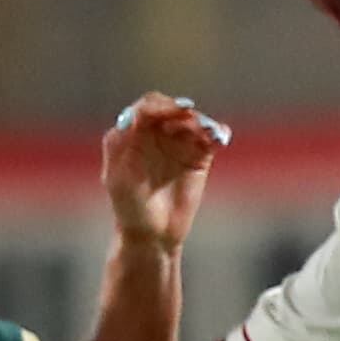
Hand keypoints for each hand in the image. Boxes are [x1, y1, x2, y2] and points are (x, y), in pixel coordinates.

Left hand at [103, 93, 226, 249]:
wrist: (153, 234)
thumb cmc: (129, 206)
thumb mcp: (119, 177)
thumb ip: (123, 146)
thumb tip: (134, 115)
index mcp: (132, 133)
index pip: (146, 108)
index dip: (158, 106)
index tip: (169, 113)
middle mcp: (156, 132)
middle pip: (171, 109)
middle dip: (180, 110)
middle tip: (188, 117)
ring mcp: (178, 143)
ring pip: (193, 122)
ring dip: (200, 122)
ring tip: (206, 132)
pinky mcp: (199, 156)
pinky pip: (210, 140)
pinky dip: (217, 133)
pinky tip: (220, 136)